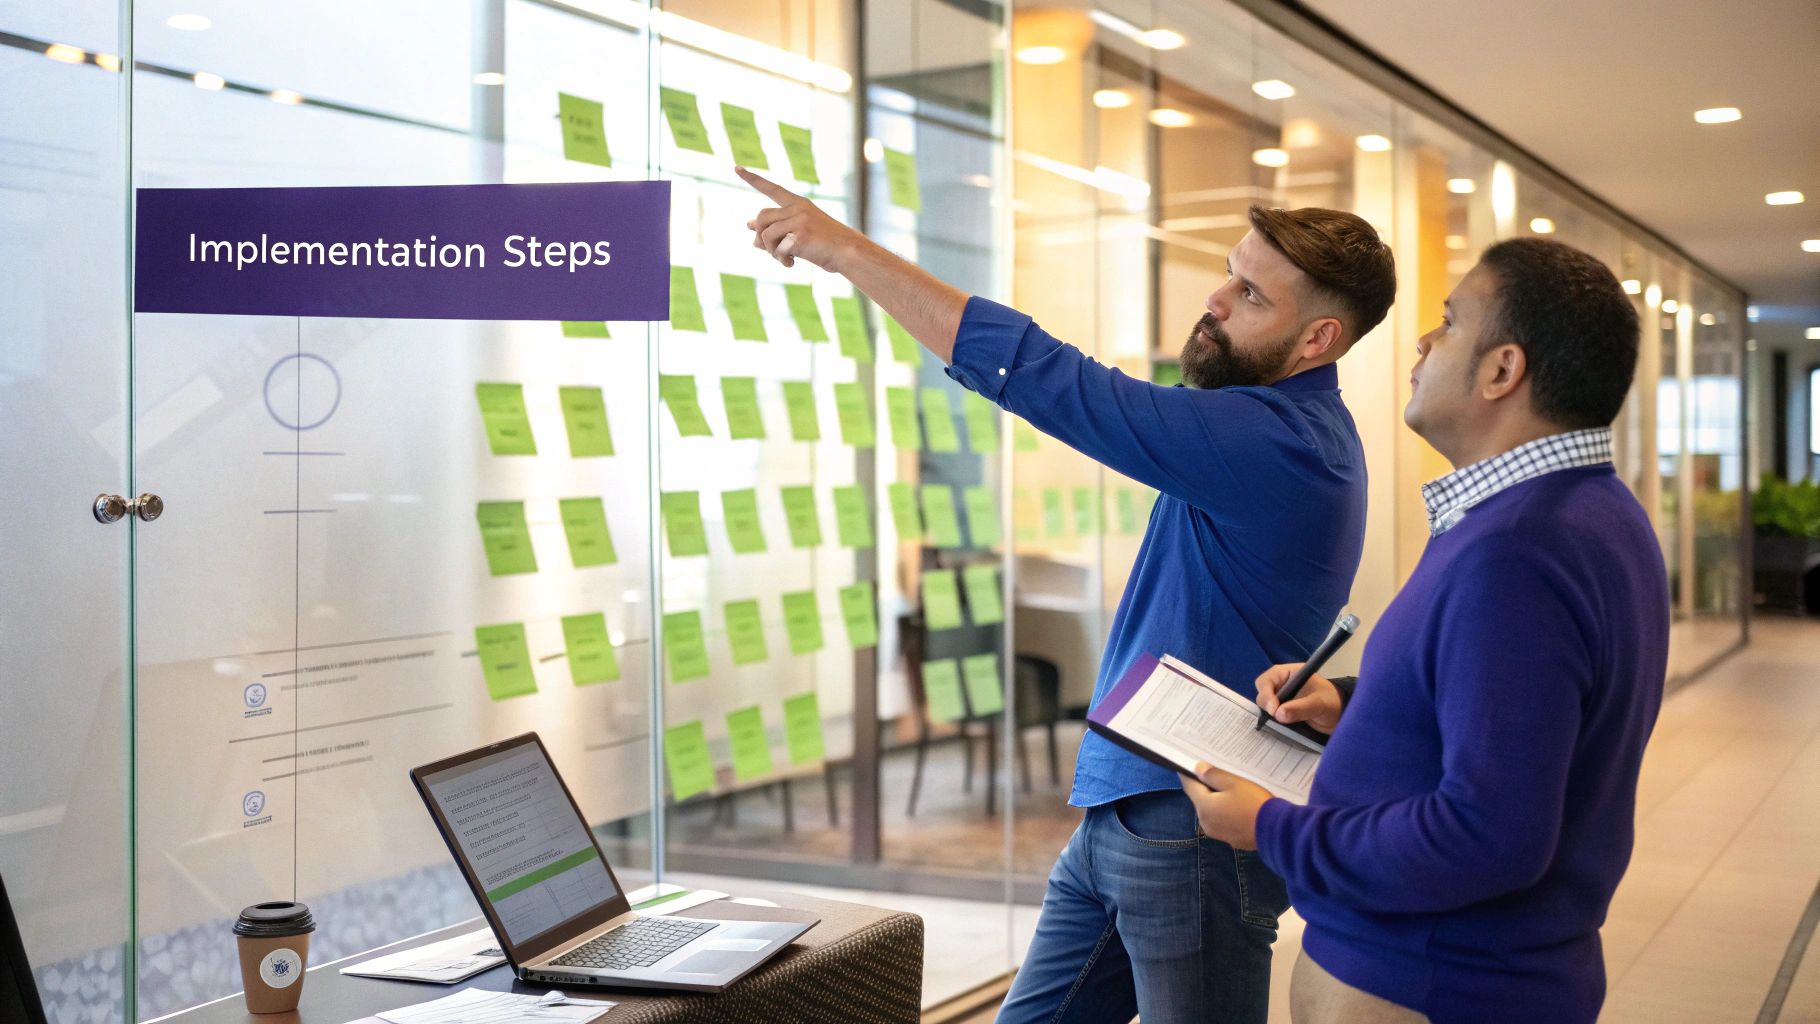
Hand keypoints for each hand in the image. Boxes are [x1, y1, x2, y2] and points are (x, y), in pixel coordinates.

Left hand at [738, 166, 866, 272]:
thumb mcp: (800, 233)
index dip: (753, 179)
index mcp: (799, 204)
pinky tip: (792, 264)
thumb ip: (776, 229)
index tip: (737, 168)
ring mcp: (799, 221)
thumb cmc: (826, 245)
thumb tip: (748, 227)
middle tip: (771, 251)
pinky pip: (776, 249)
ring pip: (765, 234)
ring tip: (784, 258)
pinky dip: (780, 260)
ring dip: (770, 251)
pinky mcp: (799, 235)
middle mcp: (797, 208)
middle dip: (760, 235)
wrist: (848, 252)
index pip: (772, 189)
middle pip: (761, 217)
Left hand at [1180, 763, 1270, 849]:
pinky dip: (1227, 812)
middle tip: (1216, 773)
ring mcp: (1218, 833)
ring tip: (1231, 788)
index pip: (1189, 786)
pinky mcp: (1231, 839)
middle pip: (1200, 799)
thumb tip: (1198, 769)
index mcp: (1203, 807)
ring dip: (1217, 800)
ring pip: (1212, 811)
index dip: (1188, 774)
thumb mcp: (1233, 783)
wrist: (1277, 831)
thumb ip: (1212, 775)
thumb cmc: (1254, 803)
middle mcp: (1205, 823)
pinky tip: (1239, 806)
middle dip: (1205, 787)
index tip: (1187, 765)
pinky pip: (1223, 821)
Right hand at [1255, 663, 1343, 734]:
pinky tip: (1280, 725)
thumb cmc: (1333, 703)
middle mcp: (1283, 683)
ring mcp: (1282, 697)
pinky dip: (1272, 720)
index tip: (1274, 710)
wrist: (1340, 716)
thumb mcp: (1319, 704)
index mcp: (1290, 673)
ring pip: (1265, 704)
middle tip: (1277, 717)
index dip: (1267, 694)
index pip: (1267, 679)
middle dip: (1267, 705)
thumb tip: (1278, 714)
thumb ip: (1300, 708)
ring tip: (1282, 722)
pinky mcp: (1283, 710)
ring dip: (1269, 713)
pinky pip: (1271, 713)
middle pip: (1262, 692)